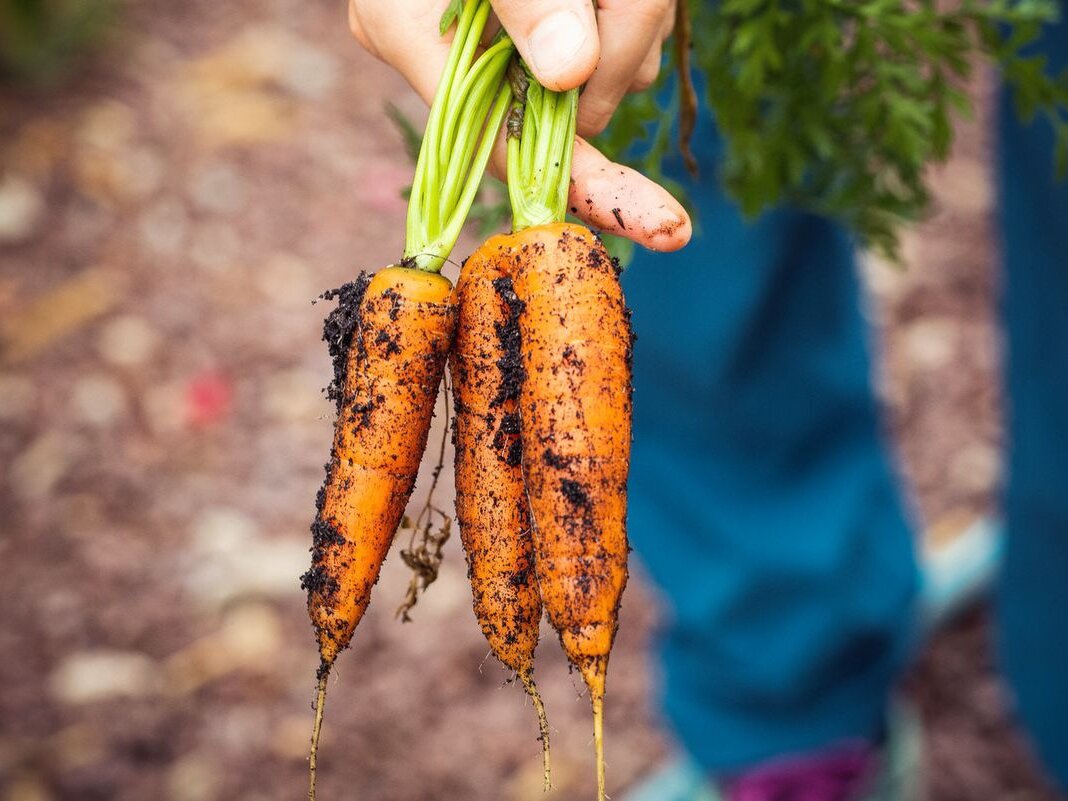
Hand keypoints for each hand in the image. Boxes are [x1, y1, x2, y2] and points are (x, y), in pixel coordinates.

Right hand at [349, 0, 690, 251]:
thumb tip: (570, 75)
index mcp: (409, 34)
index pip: (506, 149)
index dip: (588, 188)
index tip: (663, 225)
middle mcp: (454, 53)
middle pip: (573, 108)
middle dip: (622, 49)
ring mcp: (504, 43)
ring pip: (610, 72)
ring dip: (635, 17)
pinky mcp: (547, 26)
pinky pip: (620, 41)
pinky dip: (635, 10)